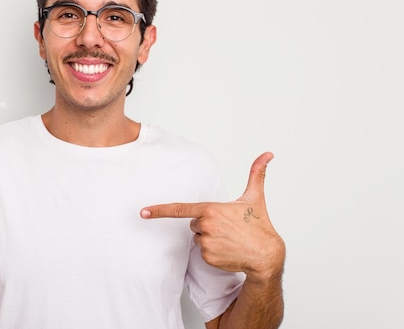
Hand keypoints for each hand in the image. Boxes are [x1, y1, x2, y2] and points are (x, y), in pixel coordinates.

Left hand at [140, 152, 284, 280]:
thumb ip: (257, 173)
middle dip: (206, 224)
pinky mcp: (208, 257)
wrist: (267, 255)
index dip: (159, 210)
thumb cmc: (259, 226)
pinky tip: (227, 250)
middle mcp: (206, 226)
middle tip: (226, 227)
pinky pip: (202, 251)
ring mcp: (206, 243)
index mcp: (211, 209)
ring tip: (228, 239)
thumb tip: (267, 154)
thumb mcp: (255, 197)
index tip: (143, 212)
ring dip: (209, 238)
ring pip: (197, 237)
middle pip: (193, 223)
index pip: (180, 209)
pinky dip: (212, 251)